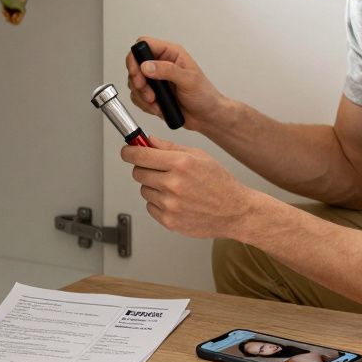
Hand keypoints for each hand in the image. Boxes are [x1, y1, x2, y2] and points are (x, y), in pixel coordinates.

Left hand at [120, 136, 260, 238]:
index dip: (129, 152)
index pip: (140, 155)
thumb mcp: (198, 155)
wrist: (234, 211)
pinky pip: (150, 207)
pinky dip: (158, 203)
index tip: (127, 152)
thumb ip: (169, 147)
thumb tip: (148, 141)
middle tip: (159, 170)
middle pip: (138, 172)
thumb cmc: (219, 183)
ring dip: (154, 187)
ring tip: (175, 188)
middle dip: (145, 168)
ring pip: (144, 190)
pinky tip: (176, 201)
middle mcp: (173, 184)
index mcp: (181, 163)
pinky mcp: (169, 221)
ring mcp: (170, 204)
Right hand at [125, 37, 225, 132]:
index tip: (139, 72)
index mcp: (171, 54)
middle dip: (137, 79)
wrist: (207, 117)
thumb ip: (167, 70)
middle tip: (145, 89)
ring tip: (155, 101)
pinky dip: (143, 104)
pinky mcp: (153, 93)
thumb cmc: (205, 96)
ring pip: (134, 82)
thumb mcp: (189, 80)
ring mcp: (156, 80)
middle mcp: (161, 64)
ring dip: (141, 94)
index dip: (136, 56)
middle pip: (135, 64)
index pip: (145, 44)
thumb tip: (147, 66)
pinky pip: (137, 96)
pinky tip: (157, 106)